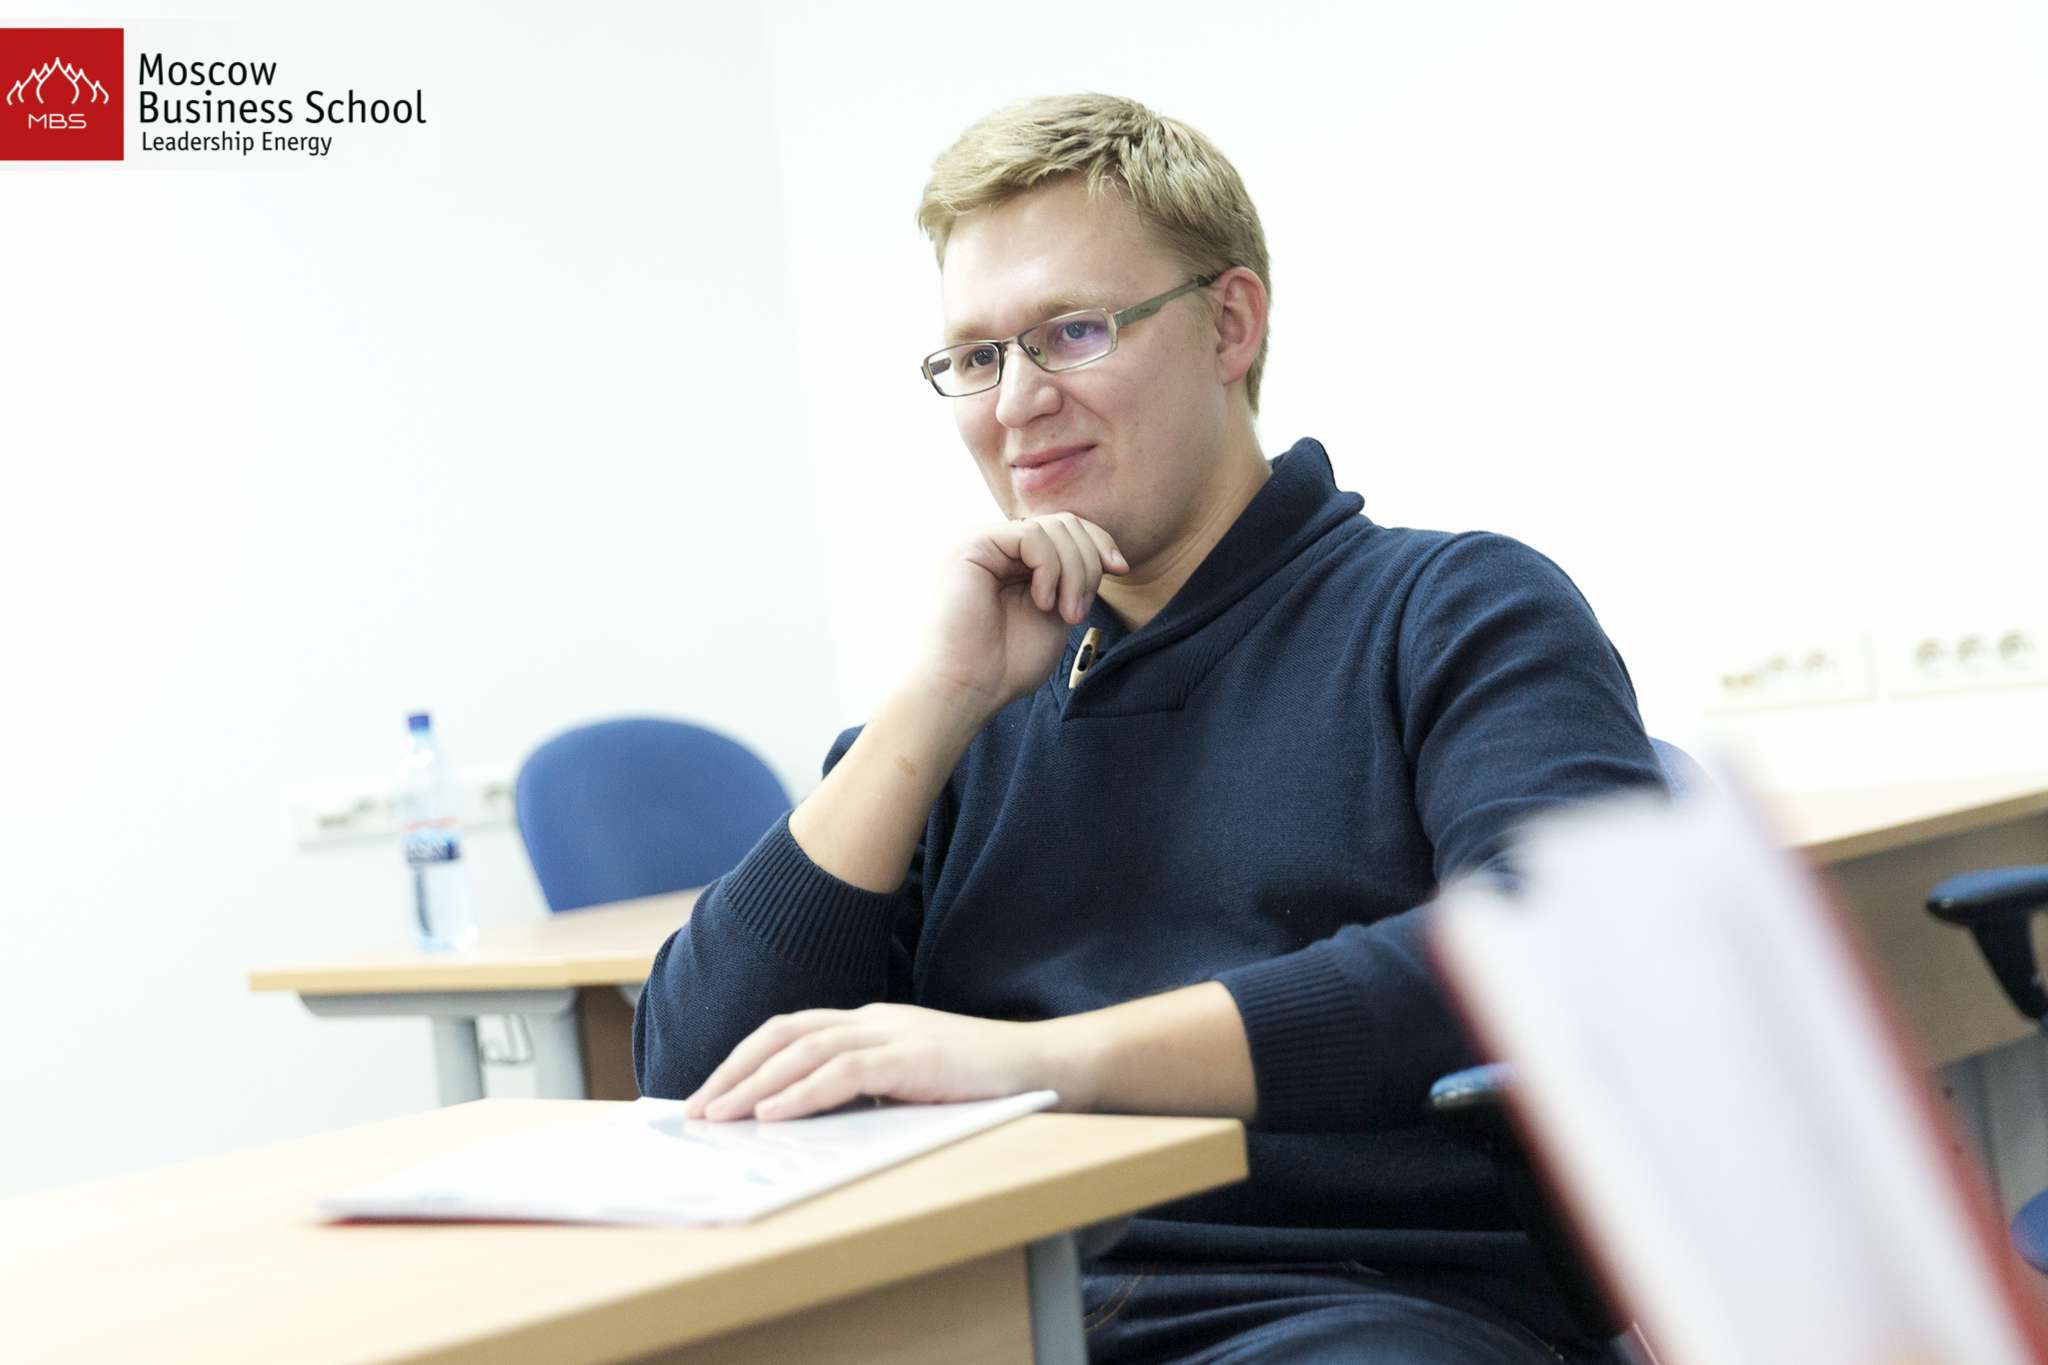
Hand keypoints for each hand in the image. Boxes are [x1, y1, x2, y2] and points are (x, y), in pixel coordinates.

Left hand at [681, 1003, 1082, 1121]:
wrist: (1048, 1066)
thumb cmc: (982, 1083)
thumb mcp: (910, 1084)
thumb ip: (865, 1091)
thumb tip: (803, 1121)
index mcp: (871, 1022)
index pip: (791, 1031)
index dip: (744, 1059)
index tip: (711, 1095)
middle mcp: (874, 1019)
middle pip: (784, 1033)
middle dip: (733, 1070)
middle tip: (697, 1110)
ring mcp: (895, 1033)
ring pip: (804, 1048)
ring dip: (754, 1084)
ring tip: (721, 1117)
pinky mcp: (914, 1056)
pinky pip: (843, 1070)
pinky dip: (801, 1092)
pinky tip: (773, 1114)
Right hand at [915, 513, 1126, 718]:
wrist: (968, 689)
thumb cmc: (1006, 665)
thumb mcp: (1056, 613)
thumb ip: (1073, 579)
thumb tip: (1105, 552)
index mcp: (1015, 561)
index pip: (1066, 528)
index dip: (1098, 543)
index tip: (1120, 569)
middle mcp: (998, 546)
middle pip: (1064, 523)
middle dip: (1088, 564)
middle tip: (1079, 611)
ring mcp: (984, 543)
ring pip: (1053, 528)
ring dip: (1074, 572)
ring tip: (1065, 613)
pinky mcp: (973, 545)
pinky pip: (1032, 536)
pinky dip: (1050, 568)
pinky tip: (1042, 601)